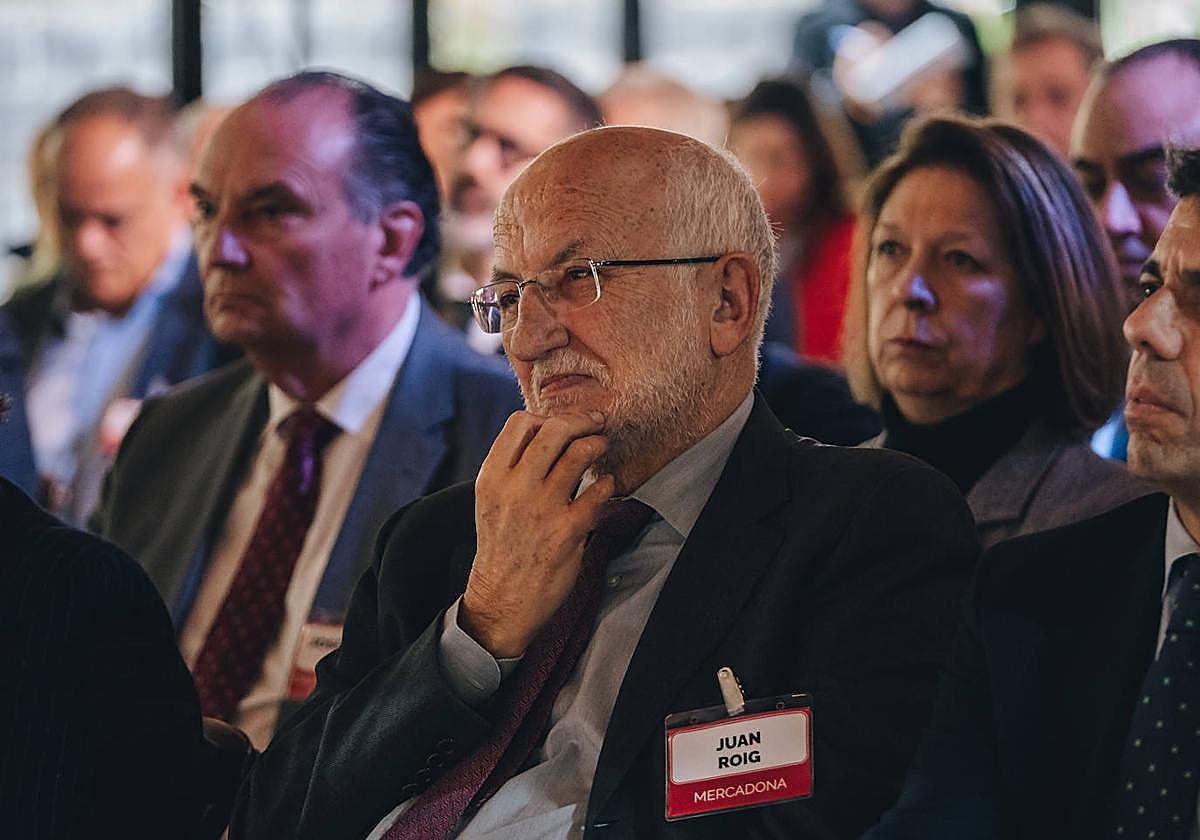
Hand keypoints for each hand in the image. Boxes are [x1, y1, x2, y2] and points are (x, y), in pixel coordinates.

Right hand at [459, 410, 614, 657]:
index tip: (563, 423)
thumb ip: (512, 467)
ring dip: (597, 443)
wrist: (502, 600)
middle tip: (596, 422)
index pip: (520, 423)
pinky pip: (598, 491)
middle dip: (582, 420)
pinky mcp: (568, 530)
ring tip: (602, 445)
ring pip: (579, 452)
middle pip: (554, 429)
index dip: (547, 417)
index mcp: (492, 477)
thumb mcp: (491, 500)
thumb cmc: (502, 546)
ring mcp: (542, 507)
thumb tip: (547, 434)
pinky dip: (607, 483)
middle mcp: (515, 487)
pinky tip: (605, 485)